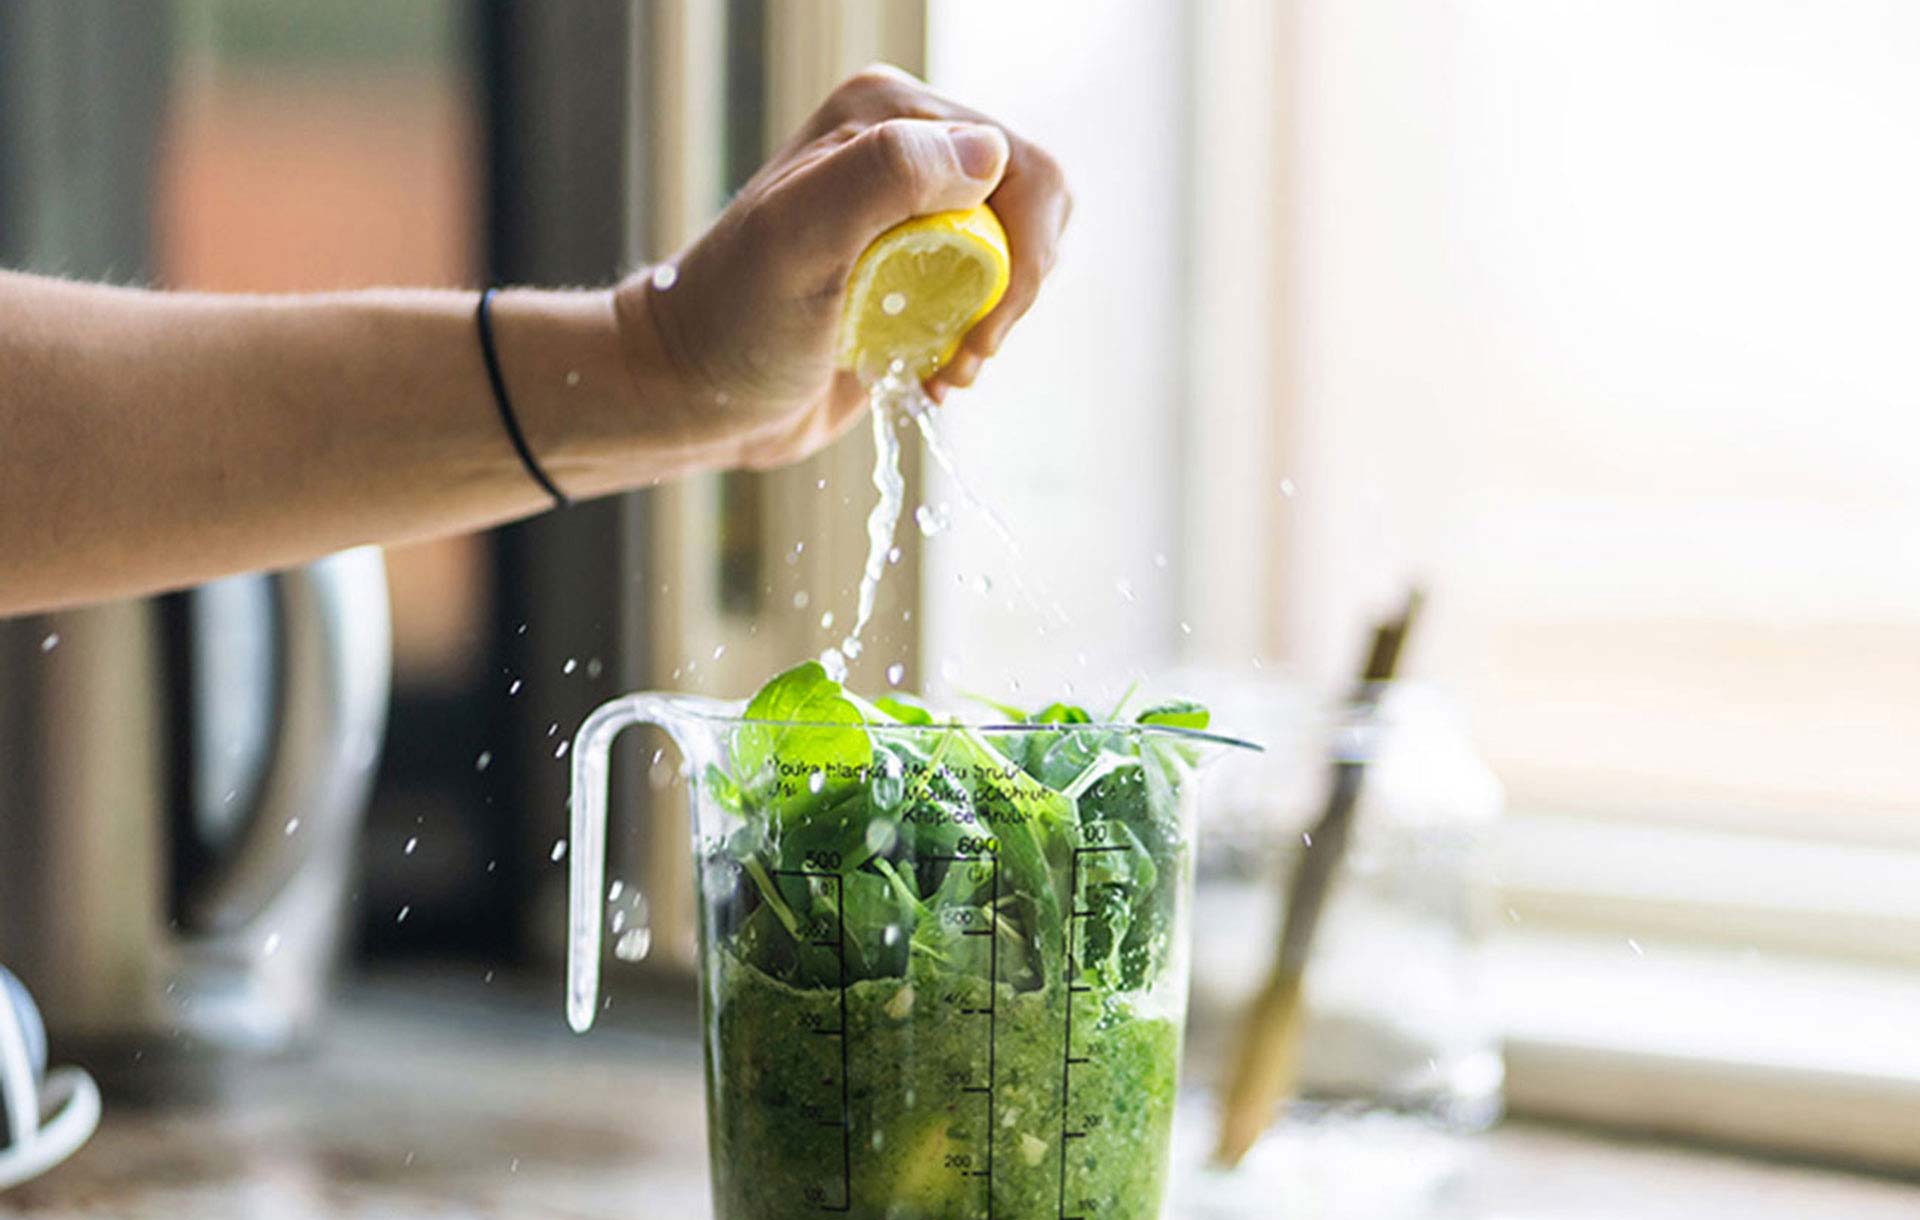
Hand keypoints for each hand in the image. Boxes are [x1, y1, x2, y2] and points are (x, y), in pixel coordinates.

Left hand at [613, 65, 1071, 471]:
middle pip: (1032, 208)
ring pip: (1018, 255)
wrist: (695, 394)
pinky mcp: (916, 272)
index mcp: (887, 114)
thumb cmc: (734, 319)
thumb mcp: (799, 237)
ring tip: (946, 367)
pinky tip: (934, 375)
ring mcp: (914, 212)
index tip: (978, 327)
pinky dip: (975, 344)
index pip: (1016, 165)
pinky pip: (989, 295)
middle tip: (967, 351)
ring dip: (995, 324)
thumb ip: (887, 175)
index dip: (1019, 253)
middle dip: (1014, 290)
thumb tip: (990, 154)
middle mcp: (907, 149)